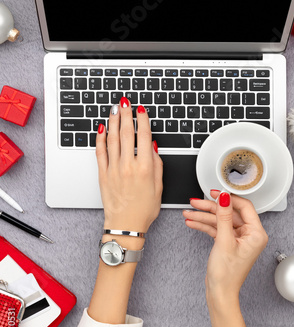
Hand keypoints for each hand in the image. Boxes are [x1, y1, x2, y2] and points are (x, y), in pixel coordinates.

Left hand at [96, 98, 162, 234]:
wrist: (125, 225)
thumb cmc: (144, 209)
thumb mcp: (159, 187)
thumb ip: (157, 164)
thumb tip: (153, 146)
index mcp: (144, 168)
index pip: (144, 137)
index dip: (142, 120)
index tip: (141, 110)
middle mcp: (128, 166)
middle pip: (126, 133)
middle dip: (125, 114)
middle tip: (125, 102)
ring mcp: (113, 169)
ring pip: (111, 139)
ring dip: (112, 122)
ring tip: (114, 109)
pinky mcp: (102, 174)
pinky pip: (100, 152)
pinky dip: (100, 138)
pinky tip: (101, 128)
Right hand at [183, 190, 267, 297]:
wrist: (219, 292)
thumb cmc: (227, 274)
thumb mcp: (224, 240)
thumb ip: (224, 216)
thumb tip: (225, 198)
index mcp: (256, 233)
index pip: (244, 207)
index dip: (228, 198)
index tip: (215, 193)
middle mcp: (250, 235)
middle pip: (229, 213)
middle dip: (210, 208)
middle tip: (196, 202)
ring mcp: (239, 239)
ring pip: (220, 220)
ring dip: (203, 217)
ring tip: (189, 213)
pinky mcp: (229, 242)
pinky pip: (216, 229)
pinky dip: (204, 225)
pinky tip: (193, 222)